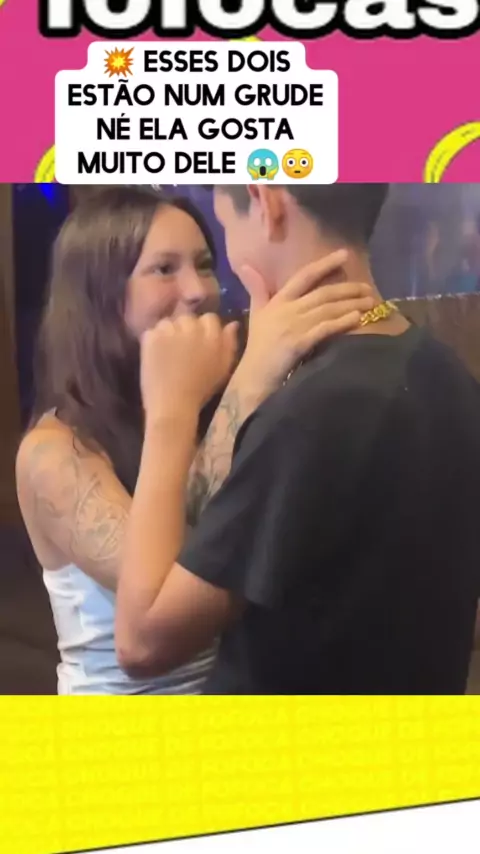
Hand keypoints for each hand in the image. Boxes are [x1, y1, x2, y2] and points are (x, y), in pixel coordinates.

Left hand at [140, 314, 237, 422]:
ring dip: (167, 334)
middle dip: (184, 330)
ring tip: (166, 353)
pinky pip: (151, 331)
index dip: (203, 330)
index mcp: (212, 335)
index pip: (209, 318)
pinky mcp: (151, 336)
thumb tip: (232, 324)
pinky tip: (155, 356)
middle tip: (181, 350)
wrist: (173, 406)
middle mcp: (192, 327)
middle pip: (187, 318)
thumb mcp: (223, 369)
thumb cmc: (201, 391)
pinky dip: (152, 341)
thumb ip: (229, 344)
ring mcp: (169, 330)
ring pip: (168, 323)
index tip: (198, 344)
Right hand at [236, 249, 374, 396]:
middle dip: (348, 289)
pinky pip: (324, 329)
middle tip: (368, 287)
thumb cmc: (258, 346)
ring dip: (351, 304)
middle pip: (323, 293)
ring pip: (327, 309)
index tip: (344, 254)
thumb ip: (257, 289)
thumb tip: (245, 264)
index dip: (325, 264)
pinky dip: (341, 322)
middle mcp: (287, 309)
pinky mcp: (299, 343)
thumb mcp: (256, 313)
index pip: (304, 276)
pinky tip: (356, 318)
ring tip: (370, 302)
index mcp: (278, 301)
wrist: (254, 376)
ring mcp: (293, 326)